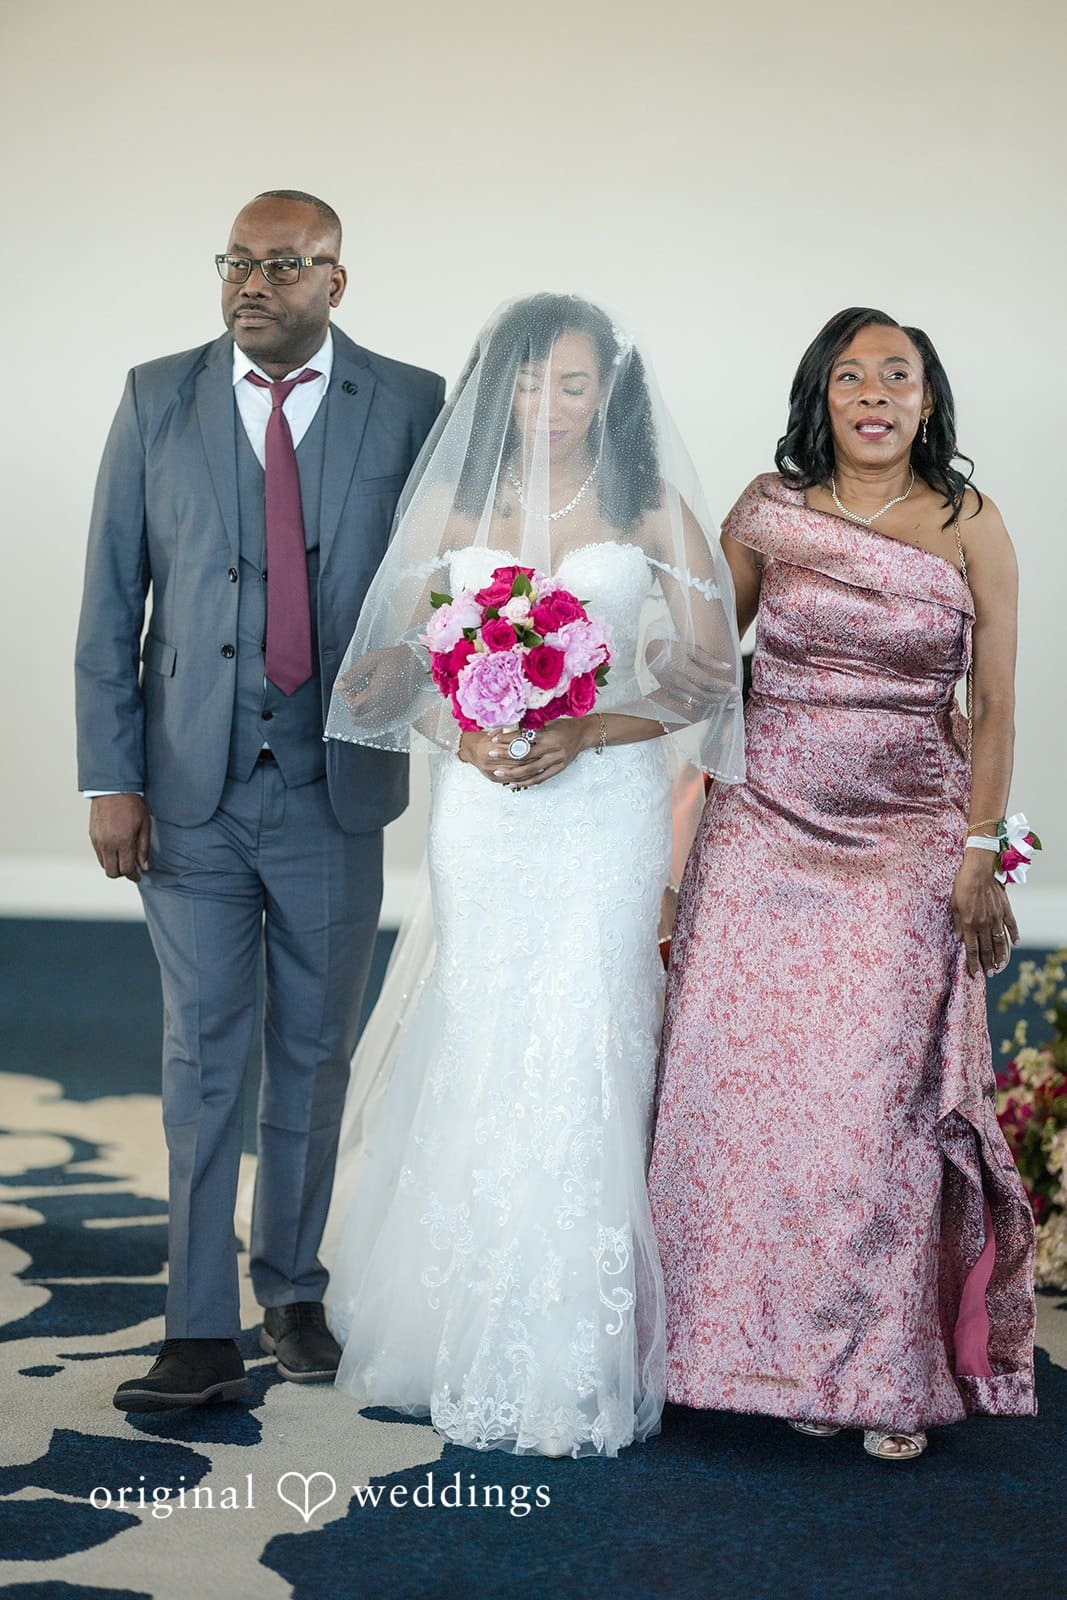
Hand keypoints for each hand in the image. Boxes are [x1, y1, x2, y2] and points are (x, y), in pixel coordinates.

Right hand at [89, 794, 150, 881]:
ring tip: (123, 857)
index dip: (133, 875)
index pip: (126, 869)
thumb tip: (144, 866)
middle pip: (112, 872)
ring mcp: (98, 841)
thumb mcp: (144, 825)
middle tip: (131, 868)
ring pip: (104, 864)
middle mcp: (108, 844)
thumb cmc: (131, 804)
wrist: (113, 789)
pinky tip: (115, 849)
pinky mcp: (92, 836)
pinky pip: (98, 854)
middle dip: (122, 873)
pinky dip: (106, 857)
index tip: (138, 876)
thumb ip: (143, 848)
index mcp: (123, 841)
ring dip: (113, 865)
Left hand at [337, 646, 418, 717]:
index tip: (349, 688)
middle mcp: (388, 705)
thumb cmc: (394, 659)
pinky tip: (373, 704)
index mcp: (379, 691)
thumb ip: (353, 674)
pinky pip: (381, 722)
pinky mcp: (400, 712)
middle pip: (361, 720)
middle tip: (356, 695)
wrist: (417, 662)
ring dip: (362, 715)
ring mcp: (395, 711)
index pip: (355, 707)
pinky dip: (373, 717)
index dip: (348, 699)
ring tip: (364, 700)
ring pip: (371, 724)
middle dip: (354, 709)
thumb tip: (338, 686)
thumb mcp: (370, 660)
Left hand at [458, 719, 592, 787]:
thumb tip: (509, 730)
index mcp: (548, 734)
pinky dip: (525, 782)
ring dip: (512, 772)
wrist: (584, 734)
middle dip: (506, 755)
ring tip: (498, 773)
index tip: (493, 738)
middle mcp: (552, 748)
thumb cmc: (563, 726)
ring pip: (530, 769)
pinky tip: (513, 783)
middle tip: (491, 755)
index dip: (507, 738)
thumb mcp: (548, 723)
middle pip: (524, 755)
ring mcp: (556, 760)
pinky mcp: (558, 769)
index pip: (523, 737)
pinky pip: (539, 778)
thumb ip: (532, 729)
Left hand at [951, 850, 1018, 976]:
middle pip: (987, 949)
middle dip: (988, 964)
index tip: (975, 974)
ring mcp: (996, 917)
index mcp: (969, 924)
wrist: (977, 871)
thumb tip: (959, 939)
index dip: (973, 963)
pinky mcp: (1005, 910)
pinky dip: (1014, 936)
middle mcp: (984, 924)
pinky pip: (1012, 925)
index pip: (971, 949)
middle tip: (990, 975)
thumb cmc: (962, 887)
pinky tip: (1016, 945)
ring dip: (1001, 956)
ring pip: (1000, 942)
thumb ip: (957, 924)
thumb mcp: (953, 906)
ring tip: (1001, 967)